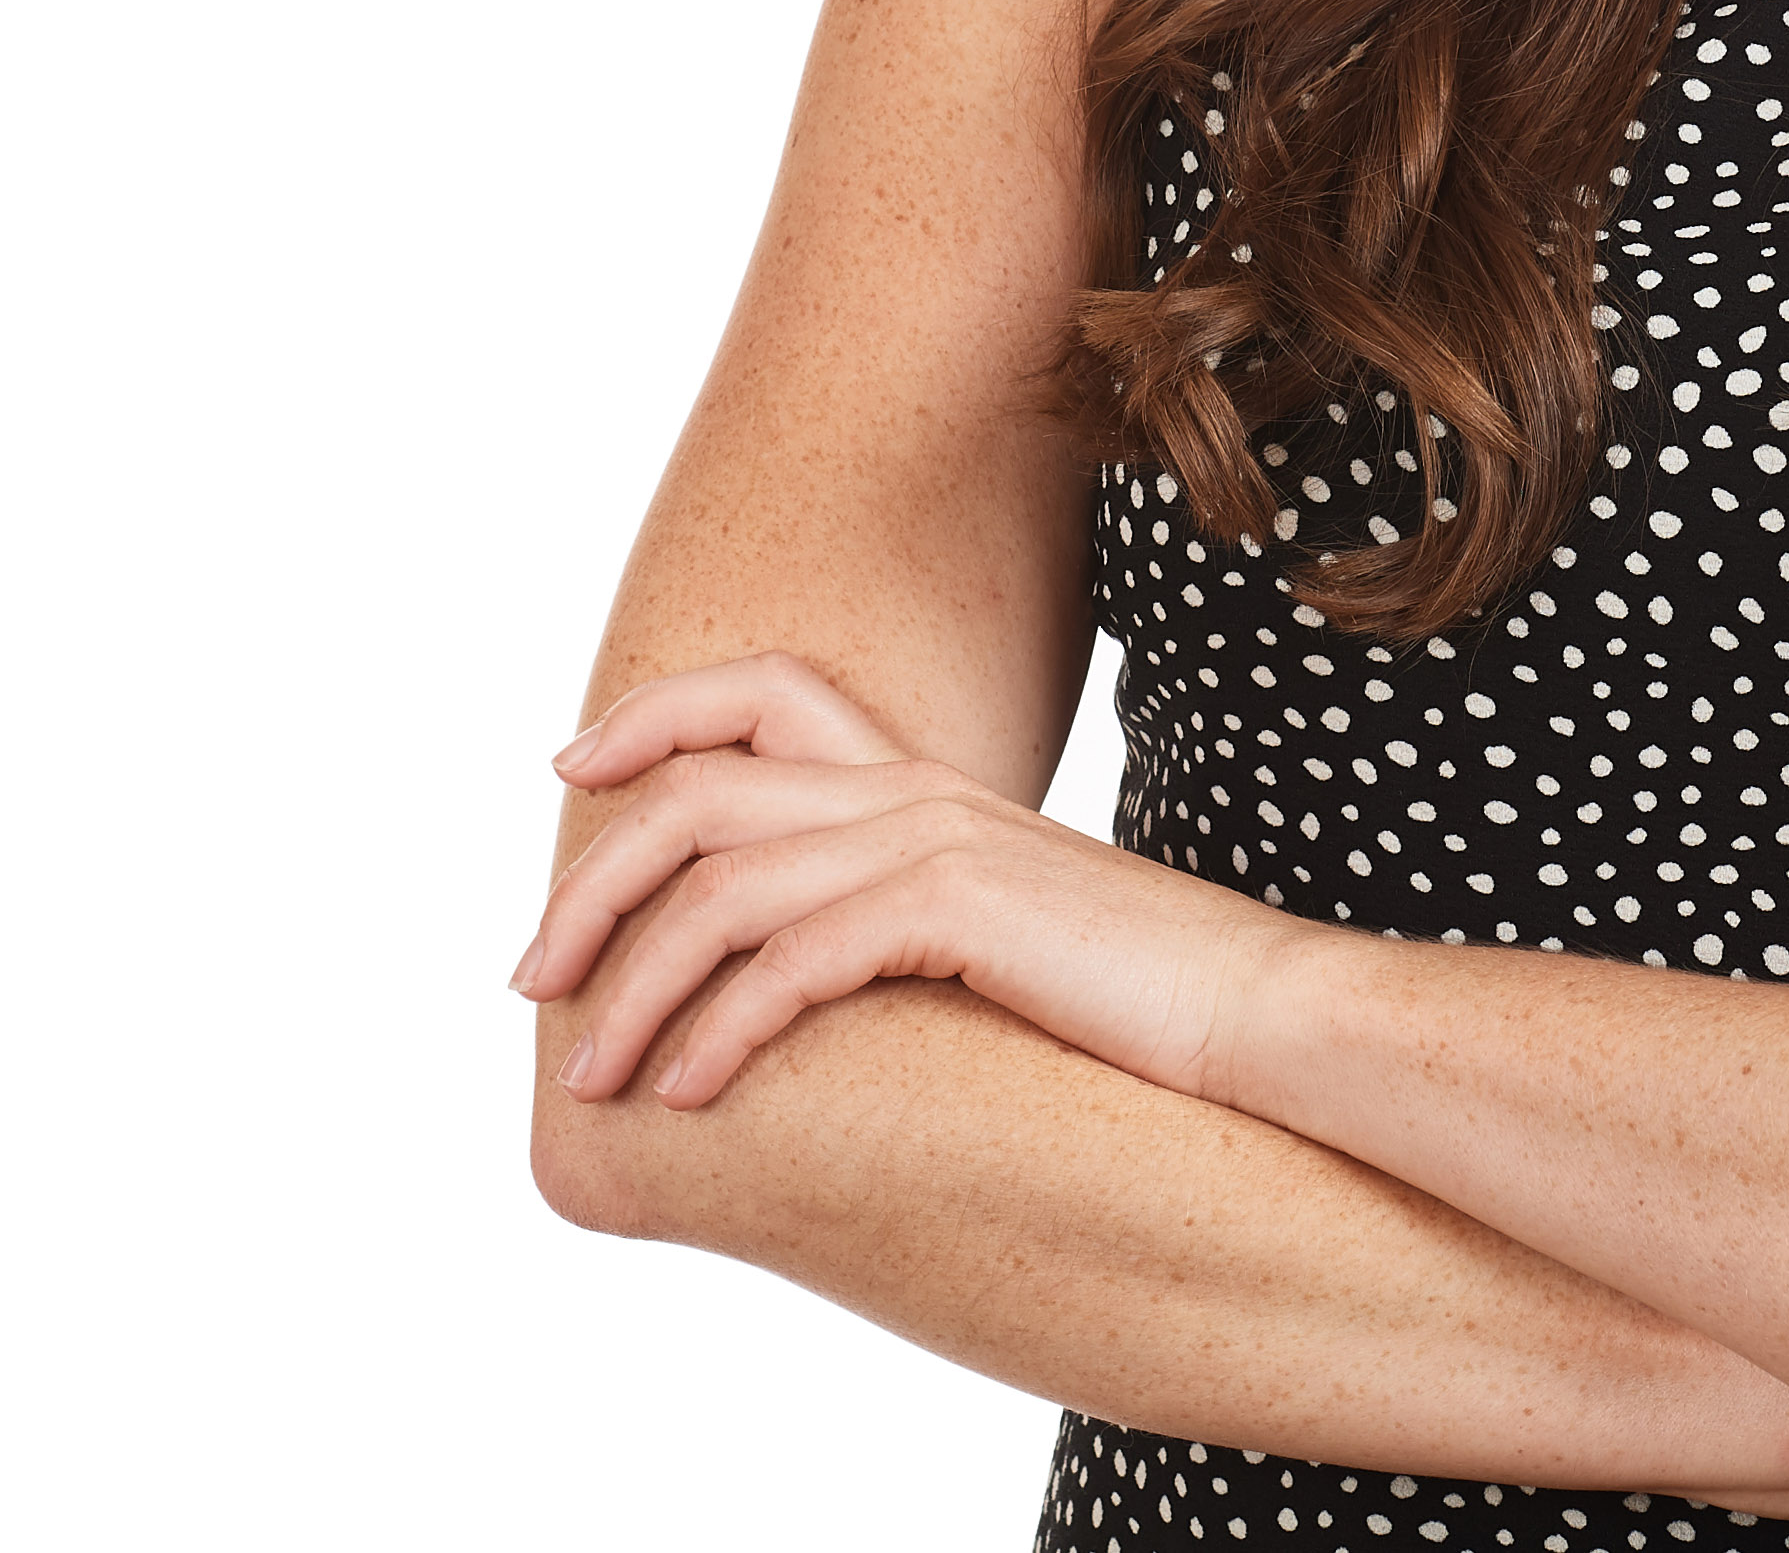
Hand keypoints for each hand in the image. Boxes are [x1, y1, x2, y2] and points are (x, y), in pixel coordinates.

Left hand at [515, 653, 1319, 1111]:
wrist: (1259, 1018)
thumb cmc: (1131, 1003)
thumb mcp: (994, 941)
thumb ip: (900, 926)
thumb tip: (810, 982)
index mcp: (920, 782)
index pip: (759, 693)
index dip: (650, 716)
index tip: (571, 772)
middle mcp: (912, 790)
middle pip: (696, 796)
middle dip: (593, 889)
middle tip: (530, 981)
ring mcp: (932, 841)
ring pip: (722, 886)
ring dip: (635, 988)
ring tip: (591, 1079)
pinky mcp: (954, 909)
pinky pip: (790, 960)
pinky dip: (719, 1028)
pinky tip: (688, 1095)